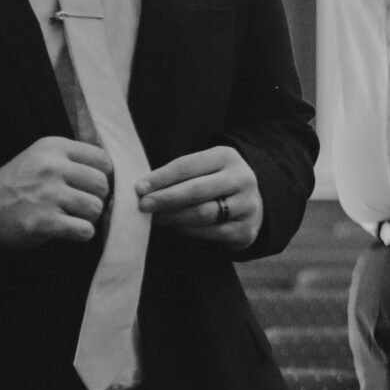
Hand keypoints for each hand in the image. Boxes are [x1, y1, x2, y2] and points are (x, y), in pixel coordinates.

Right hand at [0, 137, 110, 248]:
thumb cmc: (22, 183)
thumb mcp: (45, 157)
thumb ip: (77, 160)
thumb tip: (119, 175)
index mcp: (54, 148)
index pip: (103, 160)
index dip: (103, 175)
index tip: (89, 184)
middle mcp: (51, 168)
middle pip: (102, 185)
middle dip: (97, 197)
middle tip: (80, 203)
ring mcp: (46, 195)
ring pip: (96, 208)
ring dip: (89, 216)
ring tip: (71, 215)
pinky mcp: (43, 221)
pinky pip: (85, 230)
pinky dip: (81, 233)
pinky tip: (68, 228)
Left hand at [138, 145, 262, 250]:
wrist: (251, 202)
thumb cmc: (213, 183)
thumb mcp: (202, 169)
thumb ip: (177, 176)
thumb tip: (141, 189)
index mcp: (227, 157)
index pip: (188, 166)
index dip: (161, 177)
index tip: (138, 188)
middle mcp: (243, 179)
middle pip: (197, 190)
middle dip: (166, 198)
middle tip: (143, 205)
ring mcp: (248, 205)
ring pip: (203, 213)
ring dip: (174, 217)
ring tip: (156, 218)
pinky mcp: (246, 229)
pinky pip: (211, 232)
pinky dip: (188, 230)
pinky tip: (176, 227)